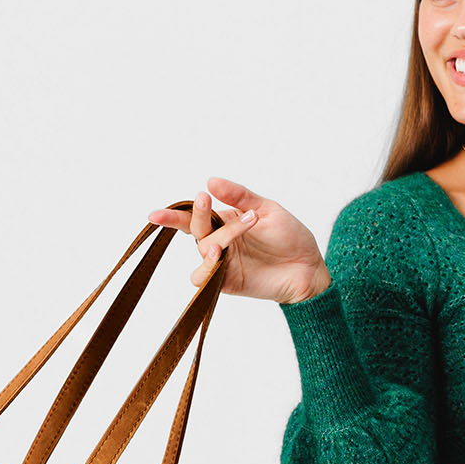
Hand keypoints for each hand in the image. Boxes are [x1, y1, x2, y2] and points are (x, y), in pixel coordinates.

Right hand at [148, 177, 333, 303]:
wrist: (308, 267)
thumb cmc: (290, 237)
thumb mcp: (266, 209)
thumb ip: (240, 196)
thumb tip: (210, 181)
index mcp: (226, 221)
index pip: (195, 216)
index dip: (174, 215)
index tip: (155, 214)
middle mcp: (219, 241)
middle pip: (195, 228)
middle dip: (196, 214)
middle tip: (205, 200)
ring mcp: (222, 263)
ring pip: (203, 250)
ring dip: (212, 239)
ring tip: (225, 236)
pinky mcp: (227, 282)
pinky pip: (205, 278)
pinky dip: (207, 267)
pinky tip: (219, 254)